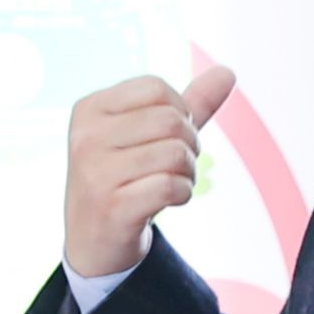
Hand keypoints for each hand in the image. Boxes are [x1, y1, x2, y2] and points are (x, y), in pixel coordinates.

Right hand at [63, 63, 237, 280]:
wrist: (93, 241)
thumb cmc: (126, 179)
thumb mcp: (150, 137)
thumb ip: (188, 105)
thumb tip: (227, 72)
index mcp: (90, 109)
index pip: (156, 87)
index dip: (179, 110)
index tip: (168, 136)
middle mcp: (86, 137)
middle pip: (171, 120)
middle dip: (189, 143)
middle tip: (177, 165)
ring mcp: (95, 172)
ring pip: (176, 153)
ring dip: (188, 172)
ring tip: (173, 183)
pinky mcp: (111, 206)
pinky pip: (171, 186)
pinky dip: (183, 193)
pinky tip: (170, 201)